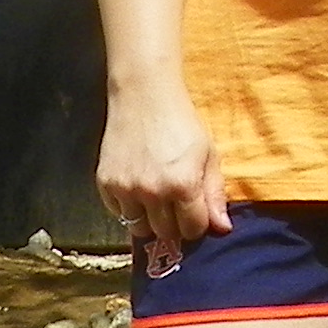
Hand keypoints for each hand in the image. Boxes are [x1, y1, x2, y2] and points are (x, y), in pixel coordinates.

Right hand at [96, 80, 231, 251]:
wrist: (144, 95)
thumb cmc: (181, 122)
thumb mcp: (208, 154)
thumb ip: (214, 194)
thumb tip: (222, 228)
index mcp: (183, 185)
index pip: (192, 229)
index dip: (197, 223)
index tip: (195, 213)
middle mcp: (152, 192)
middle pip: (166, 233)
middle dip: (175, 224)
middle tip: (175, 205)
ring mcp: (126, 189)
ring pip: (139, 229)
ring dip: (150, 219)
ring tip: (155, 198)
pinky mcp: (105, 183)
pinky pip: (118, 213)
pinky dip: (128, 207)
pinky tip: (137, 187)